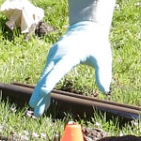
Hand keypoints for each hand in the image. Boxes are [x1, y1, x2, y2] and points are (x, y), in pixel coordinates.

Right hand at [29, 0, 116, 116]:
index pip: (58, 70)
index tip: (42, 92)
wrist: (86, 29)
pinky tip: (44, 102)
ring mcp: (52, 56)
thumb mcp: (103, 57)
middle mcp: (57, 55)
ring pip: (44, 77)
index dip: (50, 81)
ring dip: (40, 93)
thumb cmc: (96, 45)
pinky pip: (46, 75)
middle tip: (35, 109)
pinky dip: (44, 87)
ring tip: (38, 112)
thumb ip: (104, 73)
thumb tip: (105, 91)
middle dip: (40, 93)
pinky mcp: (52, 59)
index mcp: (70, 54)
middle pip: (46, 76)